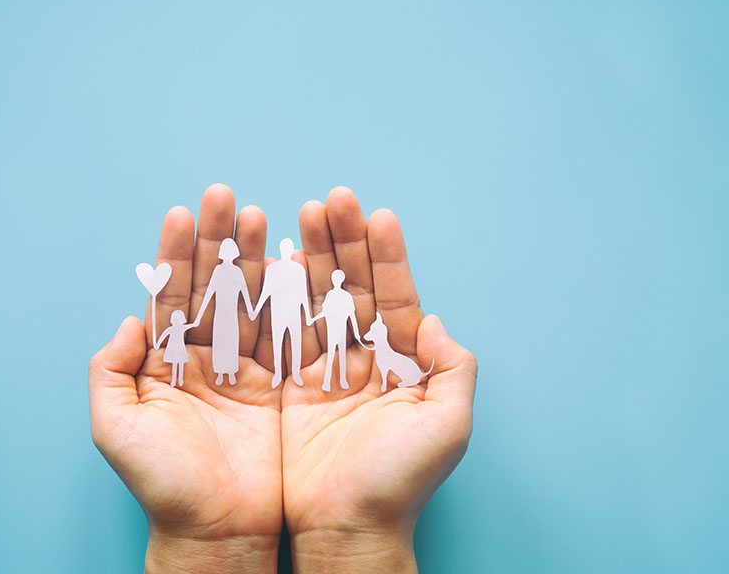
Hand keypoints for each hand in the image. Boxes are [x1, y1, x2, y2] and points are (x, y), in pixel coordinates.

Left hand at [89, 184, 282, 572]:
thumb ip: (111, 370)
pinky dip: (288, 298)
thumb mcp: (116, 427)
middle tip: (224, 198)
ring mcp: (242, 369)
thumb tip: (130, 320)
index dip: (175, 255)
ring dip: (252, 258)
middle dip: (216, 242)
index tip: (182, 213)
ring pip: (248, 301)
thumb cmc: (163, 484)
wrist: (219, 529)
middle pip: (211, 287)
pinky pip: (284, 333)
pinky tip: (291, 261)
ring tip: (259, 215)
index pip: (170, 296)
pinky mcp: (278, 386)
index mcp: (162, 363)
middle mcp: (202, 359)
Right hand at [282, 187, 476, 572]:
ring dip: (310, 258)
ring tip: (300, 215)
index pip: (395, 296)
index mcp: (404, 364)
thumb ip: (453, 369)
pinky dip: (278, 297)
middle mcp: (365, 359)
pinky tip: (276, 262)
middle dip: (343, 243)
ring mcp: (326, 370)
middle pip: (353, 287)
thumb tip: (438, 324)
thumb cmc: (399, 483)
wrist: (345, 527)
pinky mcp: (289, 386)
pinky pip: (283, 333)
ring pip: (316, 301)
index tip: (377, 215)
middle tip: (331, 200)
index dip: (387, 256)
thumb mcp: (447, 425)